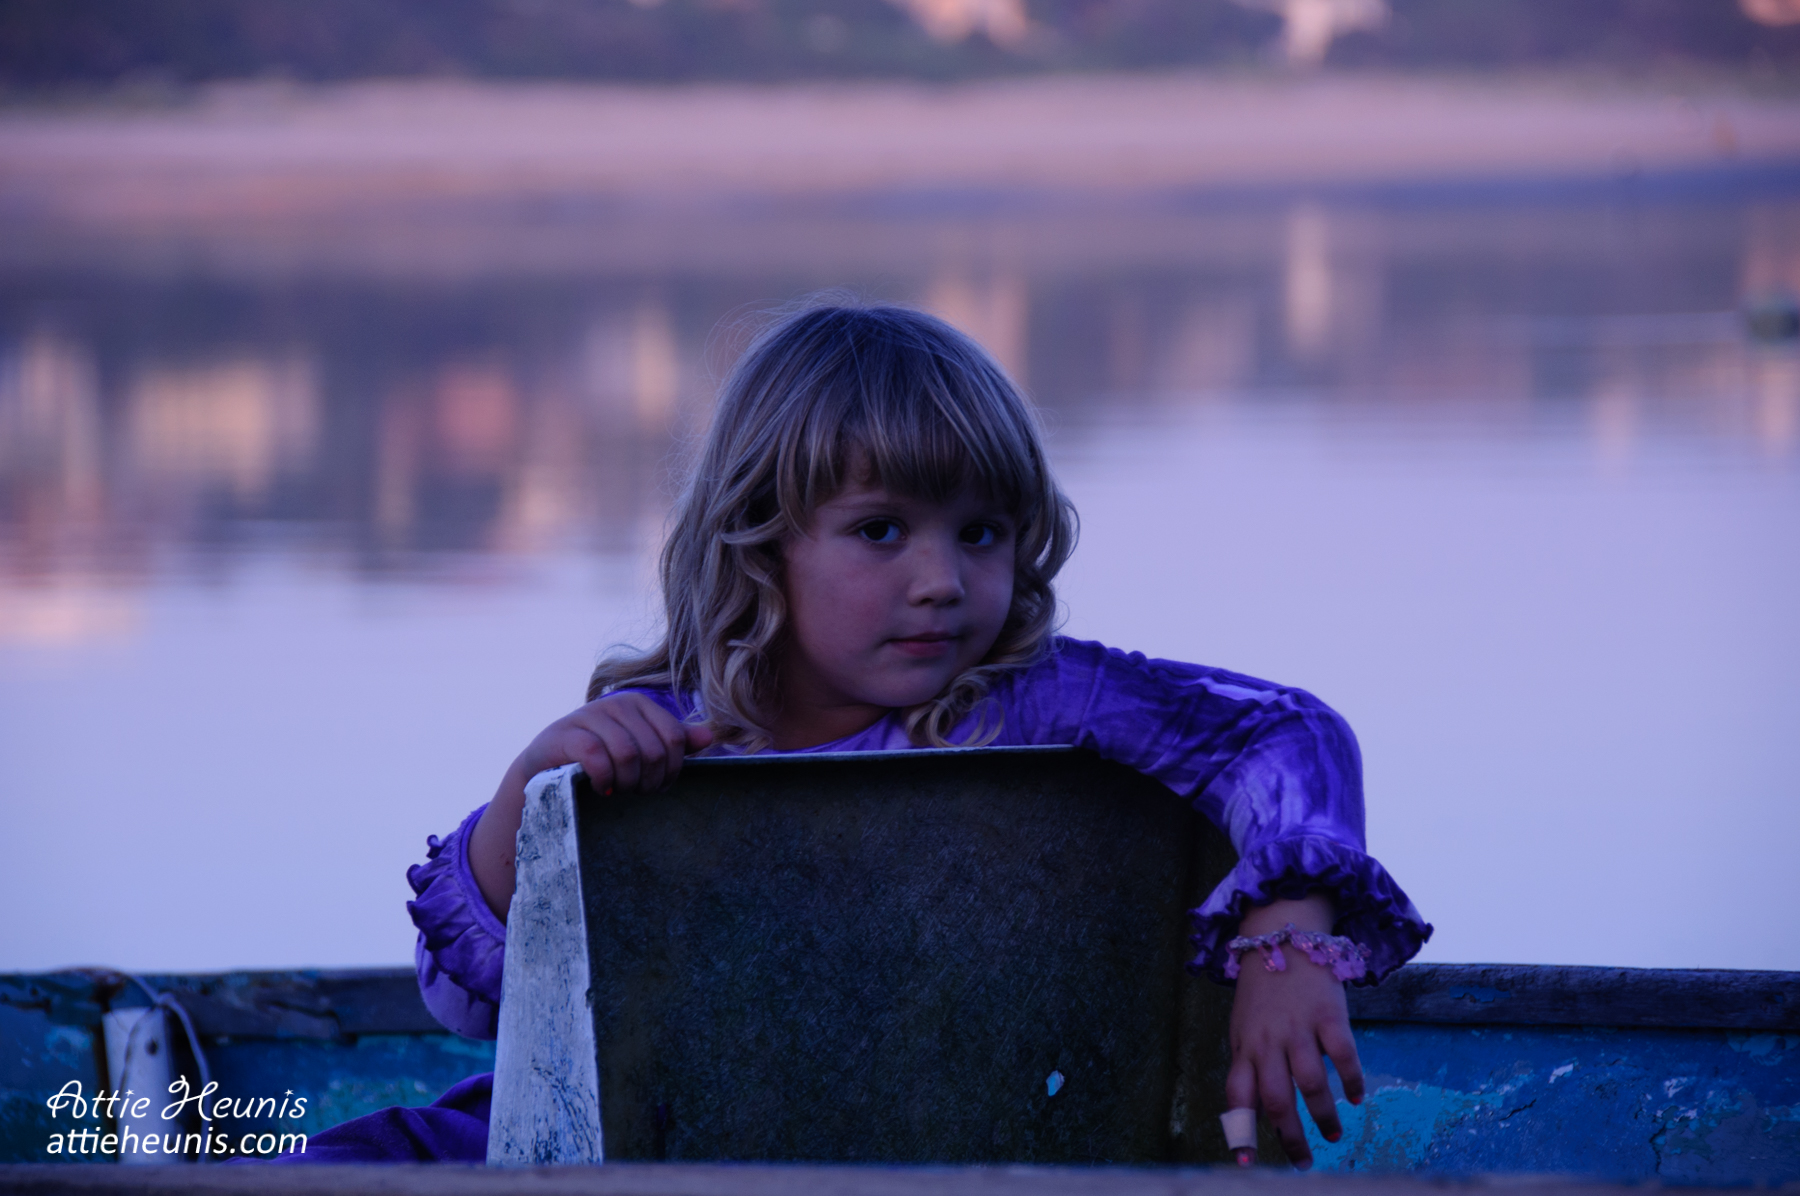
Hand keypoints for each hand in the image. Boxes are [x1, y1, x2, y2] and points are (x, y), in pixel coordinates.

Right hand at [467, 693, 713, 918]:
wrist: (544, 768)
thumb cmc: (599, 759)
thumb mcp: (638, 748)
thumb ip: (672, 741)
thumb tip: (710, 737)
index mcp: (639, 704)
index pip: (674, 739)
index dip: (671, 770)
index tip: (657, 786)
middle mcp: (616, 704)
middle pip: (654, 750)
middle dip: (649, 781)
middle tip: (635, 793)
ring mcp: (589, 716)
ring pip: (629, 754)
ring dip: (627, 783)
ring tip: (618, 791)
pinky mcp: (566, 734)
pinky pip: (598, 757)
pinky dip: (604, 779)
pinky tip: (600, 789)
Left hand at [1225, 895, 1365, 1168]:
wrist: (1281, 936)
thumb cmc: (1262, 991)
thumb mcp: (1245, 1027)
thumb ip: (1252, 1064)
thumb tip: (1261, 1112)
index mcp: (1244, 1045)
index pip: (1238, 1095)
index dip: (1241, 1130)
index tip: (1247, 1163)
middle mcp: (1268, 1040)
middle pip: (1276, 1099)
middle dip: (1290, 1137)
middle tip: (1303, 1162)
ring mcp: (1298, 1027)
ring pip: (1310, 1083)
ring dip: (1323, 1115)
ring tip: (1332, 1134)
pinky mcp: (1328, 1014)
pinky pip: (1342, 1056)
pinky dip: (1351, 1081)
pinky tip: (1356, 1096)